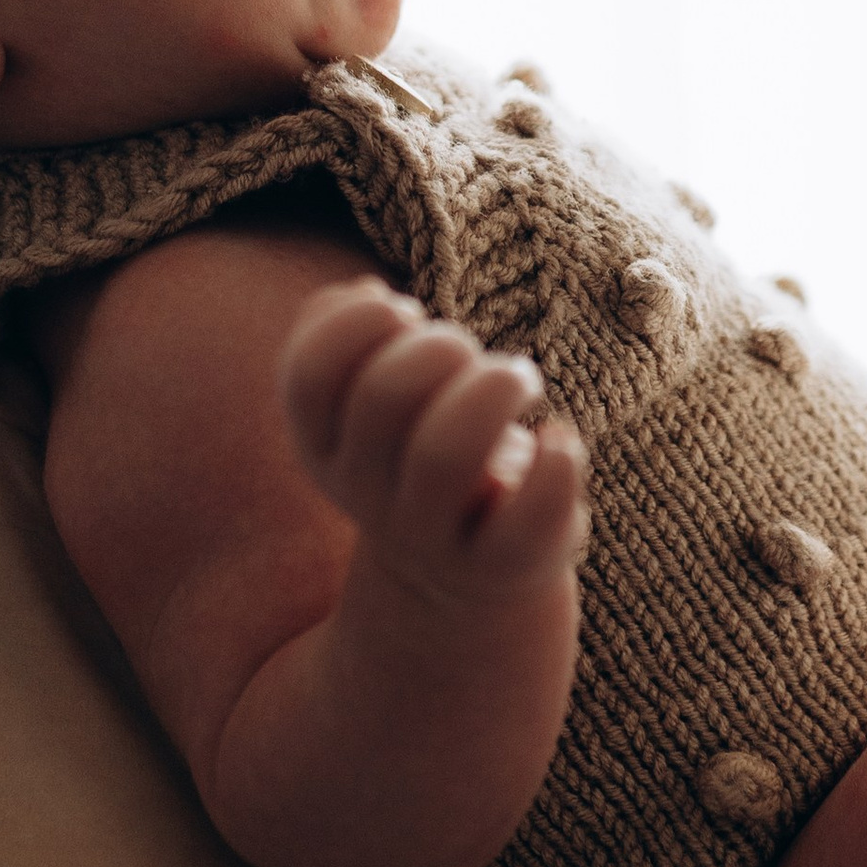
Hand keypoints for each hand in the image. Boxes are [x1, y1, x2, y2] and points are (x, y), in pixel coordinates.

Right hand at [282, 281, 589, 623]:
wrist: (465, 574)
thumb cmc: (423, 451)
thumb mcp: (370, 404)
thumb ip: (346, 336)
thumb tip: (365, 292)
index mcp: (324, 449)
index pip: (309, 377)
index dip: (358, 323)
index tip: (405, 310)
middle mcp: (367, 496)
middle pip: (382, 398)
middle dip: (437, 346)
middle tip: (469, 350)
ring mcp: (432, 537)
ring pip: (444, 454)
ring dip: (492, 390)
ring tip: (520, 378)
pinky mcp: (503, 562)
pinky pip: (528, 518)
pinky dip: (556, 463)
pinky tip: (557, 437)